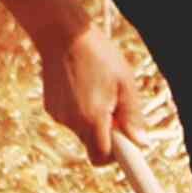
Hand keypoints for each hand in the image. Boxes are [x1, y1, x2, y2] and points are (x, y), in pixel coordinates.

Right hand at [37, 22, 145, 165]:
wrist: (62, 34)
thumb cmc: (99, 54)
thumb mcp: (124, 83)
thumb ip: (132, 116)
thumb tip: (140, 143)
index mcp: (92, 118)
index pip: (103, 157)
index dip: (116, 158)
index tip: (128, 154)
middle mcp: (72, 121)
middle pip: (94, 145)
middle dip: (107, 134)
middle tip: (116, 108)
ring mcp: (59, 115)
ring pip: (83, 130)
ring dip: (94, 119)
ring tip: (98, 88)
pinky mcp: (51, 108)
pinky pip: (71, 118)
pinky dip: (80, 110)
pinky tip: (82, 84)